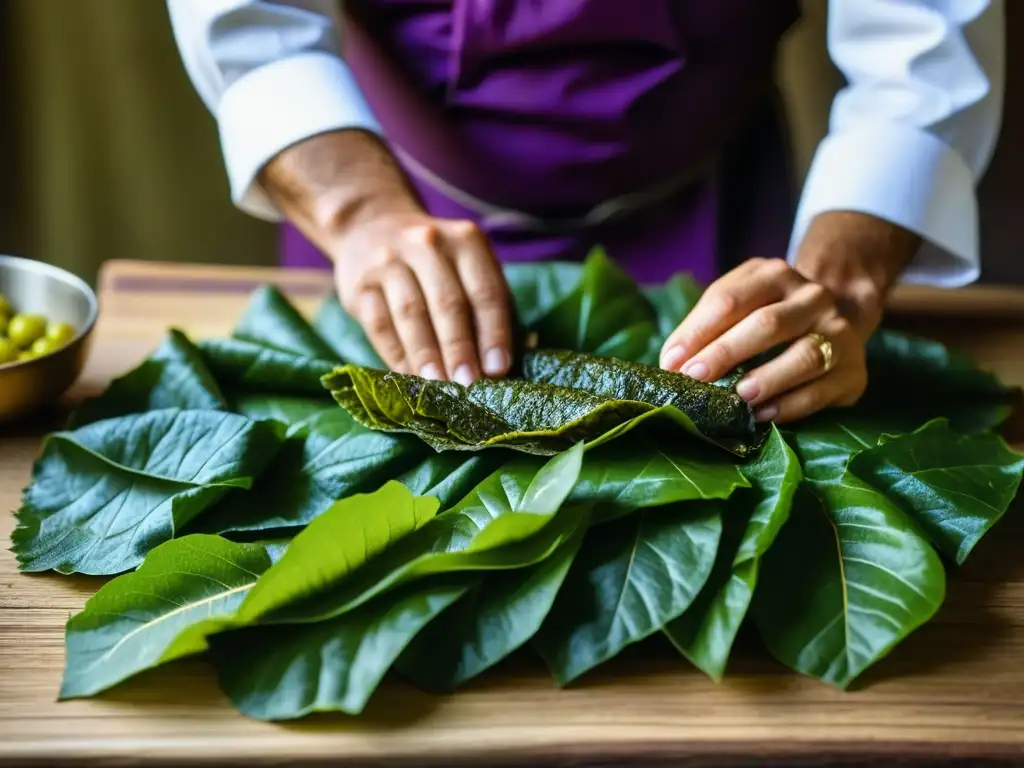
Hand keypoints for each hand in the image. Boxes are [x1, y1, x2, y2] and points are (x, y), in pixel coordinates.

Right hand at [258, 129, 512, 383]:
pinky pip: (380, 324)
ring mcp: (389, 261)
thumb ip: (493, 307)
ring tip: (438, 386)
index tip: (498, 369)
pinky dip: (396, 355)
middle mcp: (427, 244)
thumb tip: (521, 353)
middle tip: (468, 385)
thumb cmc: (438, 263)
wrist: (372, 227)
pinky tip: (410, 377)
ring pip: (411, 313)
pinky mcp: (359, 284)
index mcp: (466, 241)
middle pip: (448, 303)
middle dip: (460, 348)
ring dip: (427, 354)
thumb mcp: (469, 267)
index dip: (494, 332)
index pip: (485, 291)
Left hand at [659, 257, 867, 423]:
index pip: (730, 300)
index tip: (672, 362)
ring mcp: (838, 333)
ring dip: (767, 378)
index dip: (698, 331)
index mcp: (774, 276)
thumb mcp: (738, 303)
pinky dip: (790, 405)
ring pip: (805, 356)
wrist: (843, 317)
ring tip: (737, 396)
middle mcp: (812, 298)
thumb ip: (703, 326)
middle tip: (694, 378)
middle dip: (726, 352)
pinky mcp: (854, 372)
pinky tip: (762, 414)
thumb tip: (671, 363)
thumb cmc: (770, 315)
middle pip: (768, 324)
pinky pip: (821, 391)